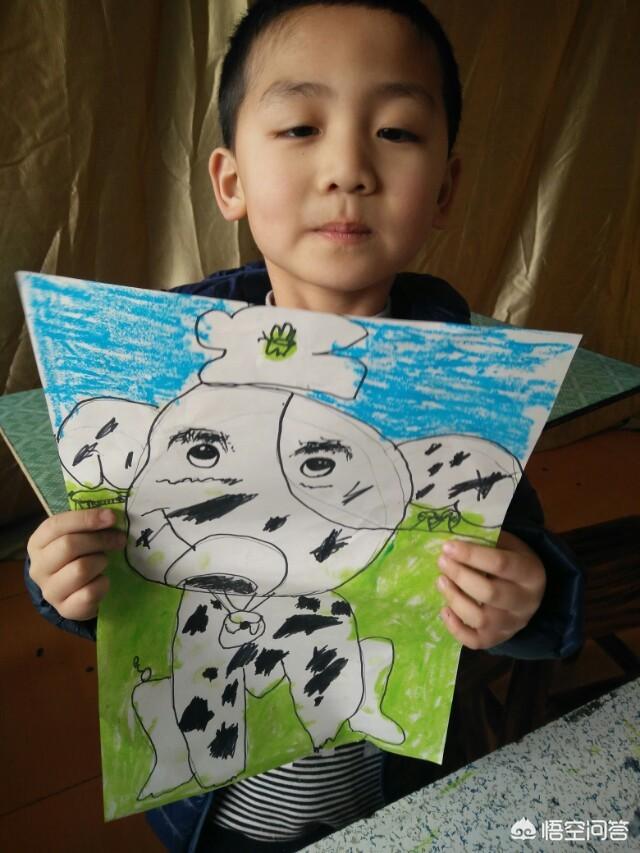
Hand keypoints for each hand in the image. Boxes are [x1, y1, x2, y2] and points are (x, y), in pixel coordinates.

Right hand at [27, 509, 125, 620]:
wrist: (72, 592)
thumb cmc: (76, 556)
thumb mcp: (77, 537)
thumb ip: (87, 525)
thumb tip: (111, 516)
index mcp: (37, 543)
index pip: (56, 525)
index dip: (86, 519)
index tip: (111, 517)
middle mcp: (38, 567)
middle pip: (69, 545)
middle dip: (100, 540)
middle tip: (119, 539)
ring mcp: (50, 591)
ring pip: (80, 569)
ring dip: (100, 562)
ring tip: (103, 561)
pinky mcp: (65, 609)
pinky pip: (90, 593)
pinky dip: (103, 584)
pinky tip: (102, 580)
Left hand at [436, 531, 545, 649]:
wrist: (529, 591)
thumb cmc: (513, 560)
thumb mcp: (507, 544)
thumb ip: (486, 541)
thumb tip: (453, 538)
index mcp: (530, 573)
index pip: (500, 564)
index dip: (471, 555)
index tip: (447, 546)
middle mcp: (524, 602)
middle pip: (489, 593)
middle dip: (460, 576)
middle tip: (441, 562)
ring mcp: (511, 624)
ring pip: (480, 618)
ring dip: (455, 599)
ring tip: (440, 581)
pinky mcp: (496, 639)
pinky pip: (474, 641)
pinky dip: (455, 628)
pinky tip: (445, 609)